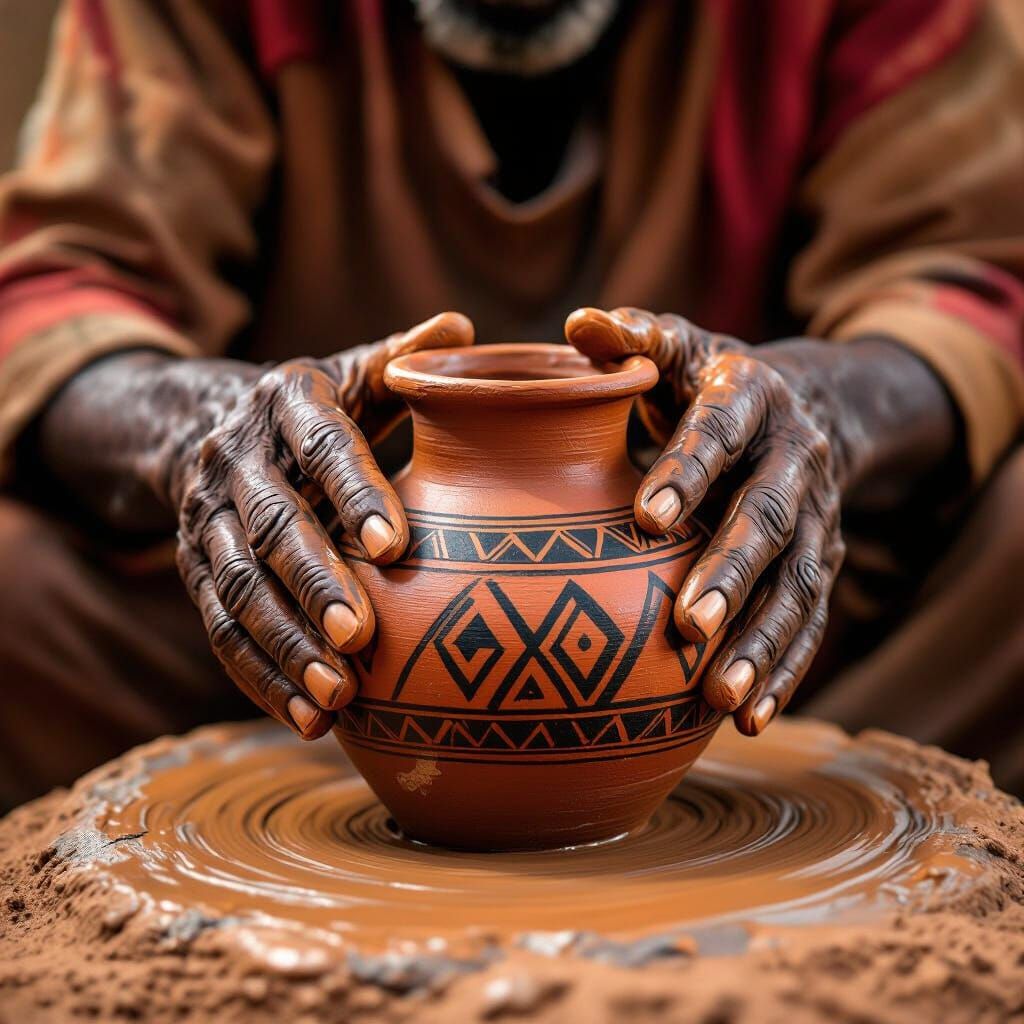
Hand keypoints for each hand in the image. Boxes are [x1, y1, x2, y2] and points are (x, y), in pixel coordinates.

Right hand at [171, 313, 473, 737]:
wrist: (201, 425)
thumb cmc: (312, 409)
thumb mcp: (352, 373)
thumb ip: (402, 360)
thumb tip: (463, 332)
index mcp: (288, 400)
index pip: (323, 444)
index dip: (356, 492)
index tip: (398, 548)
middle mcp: (237, 457)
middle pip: (271, 525)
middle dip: (313, 582)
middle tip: (359, 638)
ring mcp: (205, 517)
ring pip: (236, 587)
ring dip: (283, 644)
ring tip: (335, 696)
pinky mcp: (191, 569)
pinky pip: (218, 628)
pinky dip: (258, 676)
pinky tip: (304, 718)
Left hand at [566, 308, 844, 734]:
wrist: (812, 405)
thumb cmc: (711, 383)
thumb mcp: (681, 350)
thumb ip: (636, 341)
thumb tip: (581, 324)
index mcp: (751, 396)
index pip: (720, 431)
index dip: (689, 470)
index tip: (646, 517)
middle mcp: (795, 456)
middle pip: (770, 516)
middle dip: (732, 571)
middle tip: (689, 624)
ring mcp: (818, 516)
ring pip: (798, 582)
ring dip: (763, 641)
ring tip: (721, 695)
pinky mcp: (823, 562)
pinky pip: (811, 621)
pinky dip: (784, 669)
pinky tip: (750, 716)